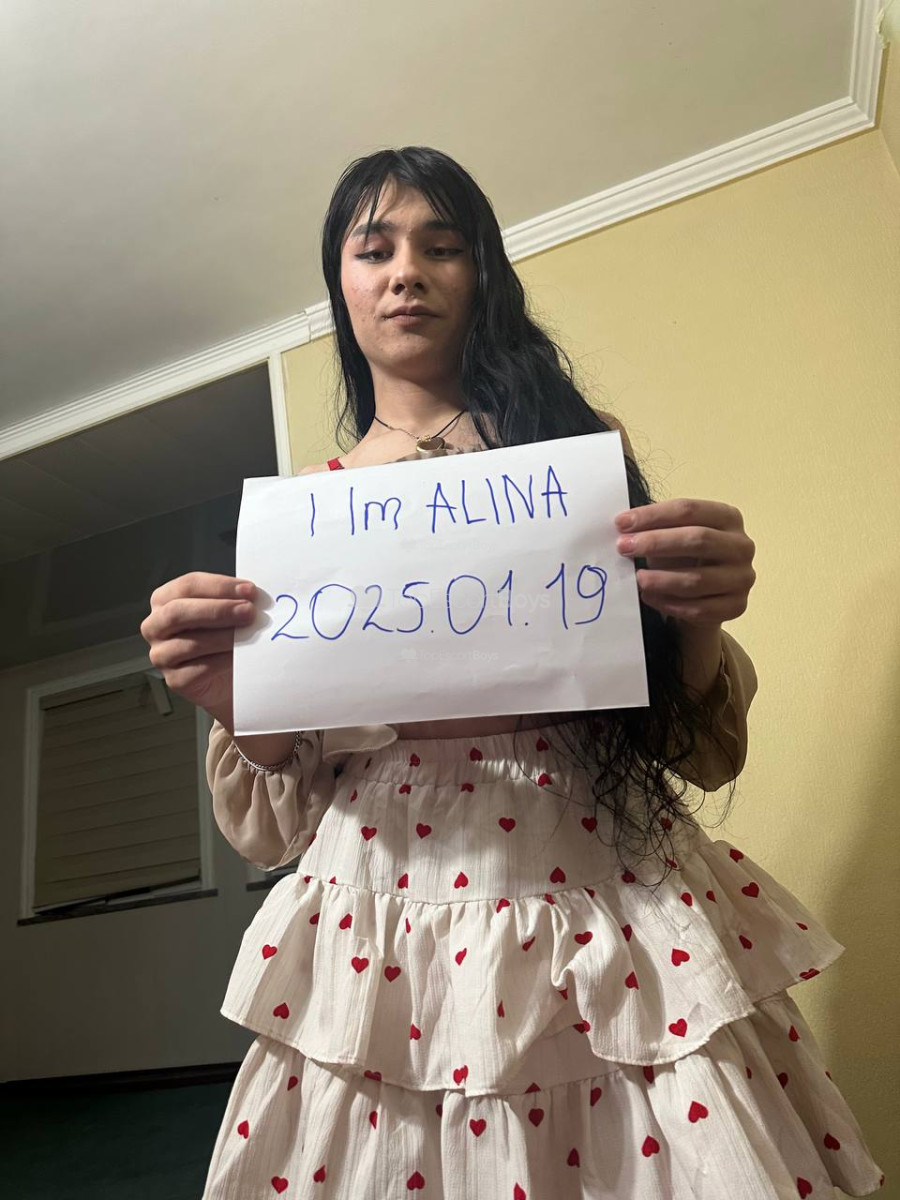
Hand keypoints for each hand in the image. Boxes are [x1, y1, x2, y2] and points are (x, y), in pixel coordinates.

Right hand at [139, 572, 256, 727]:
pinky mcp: (175, 680)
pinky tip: (240, 656)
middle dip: (218, 610)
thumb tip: (251, 595)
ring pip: (190, 643)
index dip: (220, 586)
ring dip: (224, 636)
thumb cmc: (220, 638)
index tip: (249, 590)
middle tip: (249, 611)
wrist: (226, 677)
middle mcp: (156, 626)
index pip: (188, 586)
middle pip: (179, 612)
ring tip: (248, 634)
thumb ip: (232, 600)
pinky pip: (199, 669)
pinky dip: (223, 661)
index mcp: (164, 600)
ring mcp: (161, 655)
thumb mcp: (223, 612)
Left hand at [614, 498, 755, 625]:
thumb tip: (623, 529)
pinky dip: (668, 603)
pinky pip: (697, 608)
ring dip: (661, 579)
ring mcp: (741, 578)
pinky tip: (649, 597)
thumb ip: (657, 528)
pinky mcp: (735, 606)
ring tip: (637, 578)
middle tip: (624, 547)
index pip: (689, 509)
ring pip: (697, 579)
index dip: (653, 515)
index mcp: (728, 517)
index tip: (621, 523)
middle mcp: (741, 546)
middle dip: (655, 542)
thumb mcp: (676, 534)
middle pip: (697, 539)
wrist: (709, 593)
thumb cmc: (687, 556)